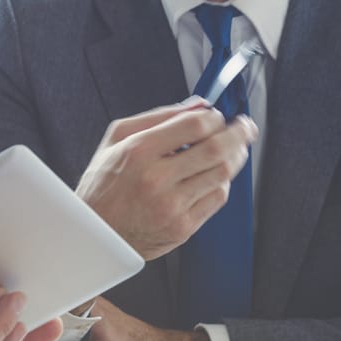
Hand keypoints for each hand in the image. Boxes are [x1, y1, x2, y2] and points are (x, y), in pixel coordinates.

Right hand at [76, 100, 256, 259]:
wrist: (95, 235)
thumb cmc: (104, 185)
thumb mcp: (116, 140)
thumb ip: (157, 117)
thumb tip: (199, 106)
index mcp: (138, 152)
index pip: (194, 125)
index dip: (214, 117)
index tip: (217, 116)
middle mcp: (156, 179)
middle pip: (217, 148)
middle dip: (239, 133)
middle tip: (245, 127)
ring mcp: (171, 206)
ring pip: (222, 174)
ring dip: (236, 157)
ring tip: (236, 149)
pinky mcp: (182, 227)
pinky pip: (217, 198)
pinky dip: (222, 183)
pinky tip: (214, 176)